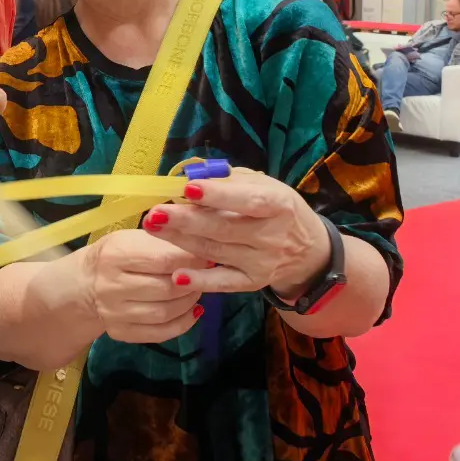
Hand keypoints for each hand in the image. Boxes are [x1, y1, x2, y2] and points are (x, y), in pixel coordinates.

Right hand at [79, 230, 207, 344]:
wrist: (86, 282)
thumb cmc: (119, 253)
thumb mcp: (136, 238)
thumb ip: (165, 243)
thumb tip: (204, 252)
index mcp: (114, 256)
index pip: (163, 260)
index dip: (191, 260)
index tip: (207, 257)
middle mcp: (110, 286)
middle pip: (166, 289)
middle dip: (193, 283)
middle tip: (204, 276)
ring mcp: (113, 313)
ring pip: (165, 313)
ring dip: (189, 302)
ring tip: (197, 291)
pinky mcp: (120, 332)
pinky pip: (160, 333)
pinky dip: (184, 323)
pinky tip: (192, 311)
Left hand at [143, 170, 331, 299]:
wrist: (306, 250)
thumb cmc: (276, 208)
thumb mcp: (263, 186)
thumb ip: (230, 181)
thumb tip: (191, 177)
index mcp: (278, 204)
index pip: (247, 200)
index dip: (217, 195)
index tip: (187, 189)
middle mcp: (272, 236)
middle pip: (223, 228)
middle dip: (185, 220)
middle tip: (155, 212)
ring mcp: (262, 262)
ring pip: (215, 251)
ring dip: (180, 240)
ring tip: (153, 228)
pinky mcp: (252, 283)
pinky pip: (222, 282)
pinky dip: (200, 281)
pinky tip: (177, 276)